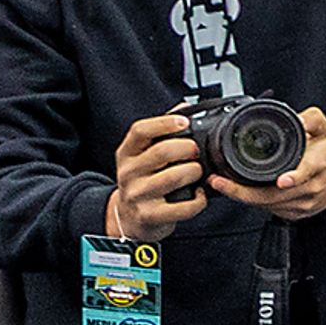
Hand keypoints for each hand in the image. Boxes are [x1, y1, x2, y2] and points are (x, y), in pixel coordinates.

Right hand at [106, 113, 206, 243]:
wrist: (128, 218)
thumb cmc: (142, 181)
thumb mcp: (142, 156)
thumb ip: (160, 133)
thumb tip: (183, 107)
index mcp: (126, 153)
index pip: (140, 131)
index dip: (164, 123)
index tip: (184, 122)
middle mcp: (128, 173)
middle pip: (162, 152)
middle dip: (188, 149)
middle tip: (196, 152)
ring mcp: (138, 195)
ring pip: (174, 177)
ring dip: (194, 172)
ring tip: (198, 172)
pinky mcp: (150, 216)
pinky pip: (183, 207)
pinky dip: (198, 200)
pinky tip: (199, 195)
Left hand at [216, 107, 325, 221]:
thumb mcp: (325, 128)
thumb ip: (311, 118)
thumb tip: (298, 118)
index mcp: (319, 164)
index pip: (307, 172)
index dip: (293, 177)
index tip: (281, 180)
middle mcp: (312, 187)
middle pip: (277, 195)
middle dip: (244, 192)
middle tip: (220, 182)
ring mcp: (304, 204)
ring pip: (270, 205)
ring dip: (244, 197)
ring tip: (223, 185)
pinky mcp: (297, 214)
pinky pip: (271, 210)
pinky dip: (254, 202)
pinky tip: (242, 192)